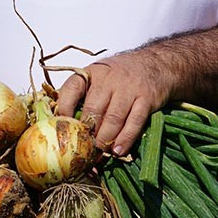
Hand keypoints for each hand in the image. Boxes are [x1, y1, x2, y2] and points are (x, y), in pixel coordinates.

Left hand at [55, 53, 174, 155]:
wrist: (156, 63)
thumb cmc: (121, 76)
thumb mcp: (99, 77)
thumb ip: (83, 96)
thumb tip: (63, 125)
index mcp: (92, 74)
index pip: (72, 88)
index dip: (64, 109)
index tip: (61, 127)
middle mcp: (109, 79)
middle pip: (93, 110)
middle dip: (87, 134)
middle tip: (83, 150)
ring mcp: (129, 88)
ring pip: (113, 118)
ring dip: (105, 140)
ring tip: (100, 154)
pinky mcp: (146, 98)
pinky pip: (134, 122)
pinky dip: (125, 139)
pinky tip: (118, 151)